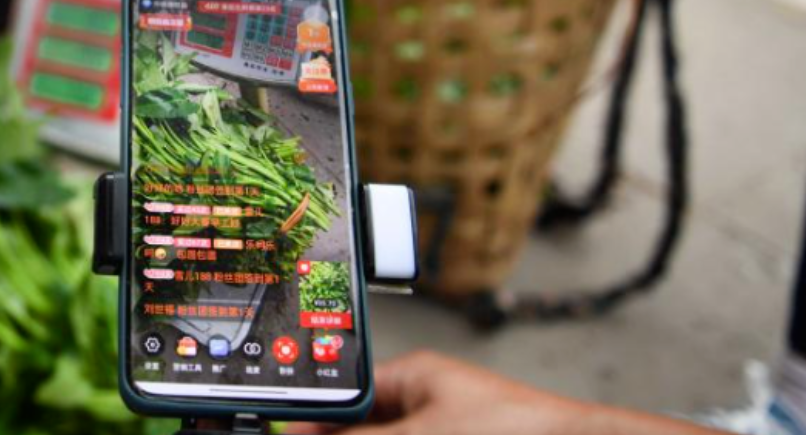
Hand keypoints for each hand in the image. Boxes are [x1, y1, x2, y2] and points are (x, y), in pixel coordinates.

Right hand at [291, 351, 725, 434]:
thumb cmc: (519, 428)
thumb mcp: (423, 434)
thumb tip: (309, 433)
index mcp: (413, 376)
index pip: (347, 391)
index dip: (315, 416)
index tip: (286, 431)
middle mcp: (422, 402)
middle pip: (362, 423)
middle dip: (336, 432)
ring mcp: (436, 427)